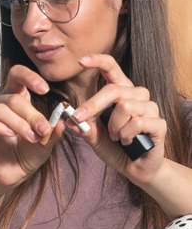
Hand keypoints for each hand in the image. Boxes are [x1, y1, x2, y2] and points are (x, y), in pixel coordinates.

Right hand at [0, 65, 64, 187]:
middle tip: (43, 129)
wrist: (14, 173)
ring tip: (31, 137)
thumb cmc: (29, 152)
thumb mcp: (47, 141)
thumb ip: (53, 130)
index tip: (44, 89)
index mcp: (15, 98)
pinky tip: (10, 135)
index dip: (29, 77)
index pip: (16, 75)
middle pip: (12, 98)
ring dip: (18, 123)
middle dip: (30, 114)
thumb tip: (62, 119)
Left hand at [69, 54, 165, 183]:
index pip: (112, 68)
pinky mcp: (159, 123)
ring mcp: (150, 108)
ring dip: (113, 127)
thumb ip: (83, 126)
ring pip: (125, 107)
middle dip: (93, 105)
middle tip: (79, 119)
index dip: (97, 61)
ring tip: (116, 137)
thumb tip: (68, 119)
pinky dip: (126, 135)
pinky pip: (137, 123)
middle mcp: (137, 95)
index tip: (80, 61)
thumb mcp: (93, 136)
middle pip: (114, 89)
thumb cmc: (114, 147)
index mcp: (120, 91)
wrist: (134, 167)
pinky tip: (128, 142)